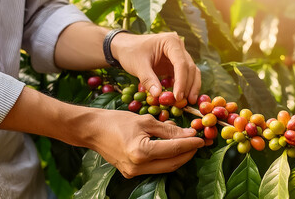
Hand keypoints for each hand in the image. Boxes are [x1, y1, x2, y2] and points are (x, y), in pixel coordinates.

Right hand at [87, 109, 204, 177]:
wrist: (92, 130)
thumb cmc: (116, 121)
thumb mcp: (145, 120)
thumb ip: (168, 129)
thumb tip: (189, 133)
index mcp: (141, 152)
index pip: (173, 149)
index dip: (190, 144)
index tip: (202, 138)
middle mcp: (138, 167)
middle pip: (172, 163)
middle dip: (188, 153)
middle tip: (198, 142)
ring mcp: (134, 173)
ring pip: (165, 168)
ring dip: (178, 157)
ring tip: (187, 145)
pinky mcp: (131, 173)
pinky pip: (155, 168)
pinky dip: (165, 159)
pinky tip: (171, 148)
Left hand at [111, 32, 200, 103]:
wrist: (125, 47)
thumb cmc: (131, 52)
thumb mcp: (137, 65)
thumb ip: (148, 80)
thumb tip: (158, 96)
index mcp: (170, 42)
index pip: (181, 63)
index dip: (182, 81)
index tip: (178, 97)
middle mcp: (179, 46)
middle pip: (190, 68)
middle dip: (188, 86)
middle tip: (182, 102)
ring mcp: (179, 54)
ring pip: (192, 72)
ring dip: (191, 87)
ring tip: (188, 102)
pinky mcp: (176, 63)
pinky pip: (185, 75)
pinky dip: (185, 86)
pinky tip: (182, 97)